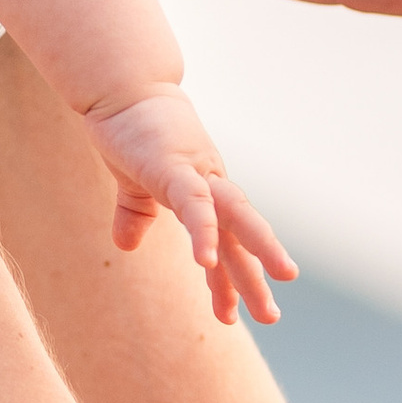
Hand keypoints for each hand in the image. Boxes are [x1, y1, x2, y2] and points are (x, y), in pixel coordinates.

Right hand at [86, 90, 297, 328]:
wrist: (121, 85)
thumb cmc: (131, 130)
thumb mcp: (131, 184)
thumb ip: (135, 215)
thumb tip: (126, 246)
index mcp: (203, 194)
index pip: (224, 243)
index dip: (228, 279)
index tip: (234, 315)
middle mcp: (211, 186)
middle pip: (243, 236)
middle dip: (257, 275)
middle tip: (272, 317)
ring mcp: (198, 174)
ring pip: (238, 217)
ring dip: (260, 249)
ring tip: (280, 281)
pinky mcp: (175, 166)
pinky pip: (196, 205)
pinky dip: (205, 232)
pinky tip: (209, 261)